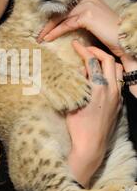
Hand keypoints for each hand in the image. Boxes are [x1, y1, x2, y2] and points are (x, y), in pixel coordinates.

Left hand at [37, 0, 125, 57]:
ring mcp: (87, 5)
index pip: (64, 6)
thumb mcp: (93, 21)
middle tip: (38, 34)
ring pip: (61, 17)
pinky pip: (66, 25)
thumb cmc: (110, 33)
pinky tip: (47, 38)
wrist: (125, 37)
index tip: (43, 26)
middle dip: (47, 23)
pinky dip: (55, 32)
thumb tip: (63, 23)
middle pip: (61, 10)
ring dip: (48, 29)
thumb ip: (79, 18)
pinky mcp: (87, 15)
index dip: (52, 15)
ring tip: (40, 38)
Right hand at [66, 40, 123, 187]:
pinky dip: (109, 74)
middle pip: (108, 60)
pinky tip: (99, 78)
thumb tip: (79, 71)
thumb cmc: (78, 127)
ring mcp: (117, 96)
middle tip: (86, 50)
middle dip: (96, 51)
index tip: (75, 44)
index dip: (83, 50)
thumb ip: (77, 84)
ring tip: (95, 62)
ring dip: (106, 62)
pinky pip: (117, 82)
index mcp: (98, 88)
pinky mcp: (119, 104)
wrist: (91, 146)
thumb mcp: (72, 102)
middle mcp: (111, 90)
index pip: (92, 61)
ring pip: (117, 70)